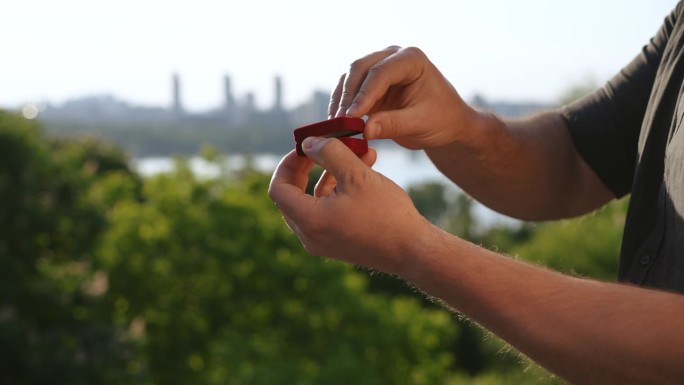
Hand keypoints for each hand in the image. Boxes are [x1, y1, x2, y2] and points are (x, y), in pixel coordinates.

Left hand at [268, 136, 433, 273]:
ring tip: (357, 153)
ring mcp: (323, 243)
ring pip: (313, 202)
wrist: (414, 251)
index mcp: (309, 221)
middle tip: (323, 148)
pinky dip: (338, 192)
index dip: (288, 163)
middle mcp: (310, 236)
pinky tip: (363, 172)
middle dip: (308, 167)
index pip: (279, 188)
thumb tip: (308, 143)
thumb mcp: (358, 174)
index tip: (307, 147)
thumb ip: (329, 153)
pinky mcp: (338, 244)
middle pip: (292, 196)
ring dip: (329, 176)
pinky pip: (327, 213)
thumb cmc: (387, 213)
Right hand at [329, 46, 479, 149]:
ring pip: (349, 78)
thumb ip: (393, 125)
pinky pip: (347, 90)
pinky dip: (341, 105)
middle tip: (339, 122)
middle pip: (360, 69)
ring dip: (341, 100)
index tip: (352, 116)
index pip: (381, 72)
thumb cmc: (441, 119)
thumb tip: (365, 130)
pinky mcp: (368, 83)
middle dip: (348, 96)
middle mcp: (392, 57)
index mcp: (411, 59)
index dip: (364, 94)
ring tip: (335, 125)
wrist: (445, 124)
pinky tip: (336, 122)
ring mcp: (378, 67)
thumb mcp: (421, 123)